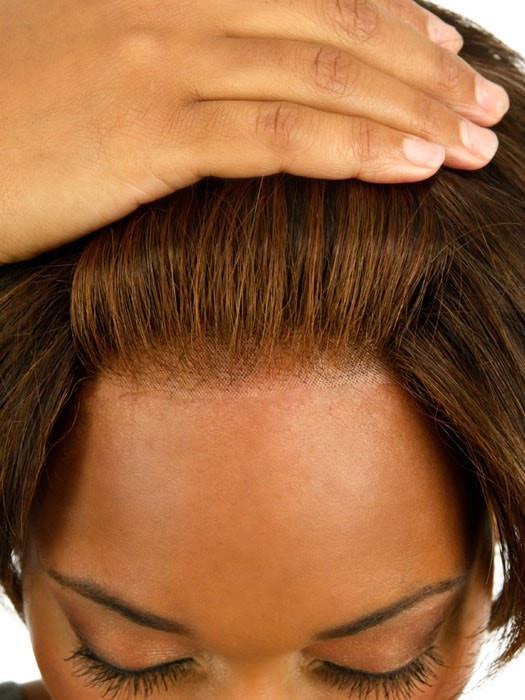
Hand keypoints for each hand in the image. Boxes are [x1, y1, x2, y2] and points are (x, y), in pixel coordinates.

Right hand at [0, 0, 509, 263]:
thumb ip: (185, 51)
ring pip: (318, 75)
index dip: (397, 22)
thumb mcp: (104, 52)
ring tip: (473, 146)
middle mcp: (175, 8)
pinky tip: (411, 167)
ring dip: (410, 111)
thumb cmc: (15, 108)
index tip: (450, 60)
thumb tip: (252, 79)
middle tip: (487, 109)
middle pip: (335, 25)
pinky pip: (272, 134)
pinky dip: (350, 147)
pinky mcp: (144, 135)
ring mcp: (161, 67)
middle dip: (426, 70)